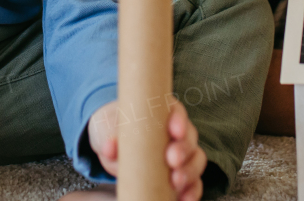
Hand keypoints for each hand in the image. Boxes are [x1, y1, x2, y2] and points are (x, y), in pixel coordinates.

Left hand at [87, 100, 206, 200]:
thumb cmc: (113, 128)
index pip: (176, 111)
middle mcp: (176, 132)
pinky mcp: (180, 174)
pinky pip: (193, 182)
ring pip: (196, 160)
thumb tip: (109, 147)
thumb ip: (109, 136)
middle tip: (172, 160)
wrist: (110, 142)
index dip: (179, 120)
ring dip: (190, 171)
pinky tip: (185, 198)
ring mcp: (181, 153)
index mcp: (161, 112)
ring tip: (176, 182)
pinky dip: (192, 191)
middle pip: (189, 137)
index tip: (175, 131)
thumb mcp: (107, 128)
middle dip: (184, 149)